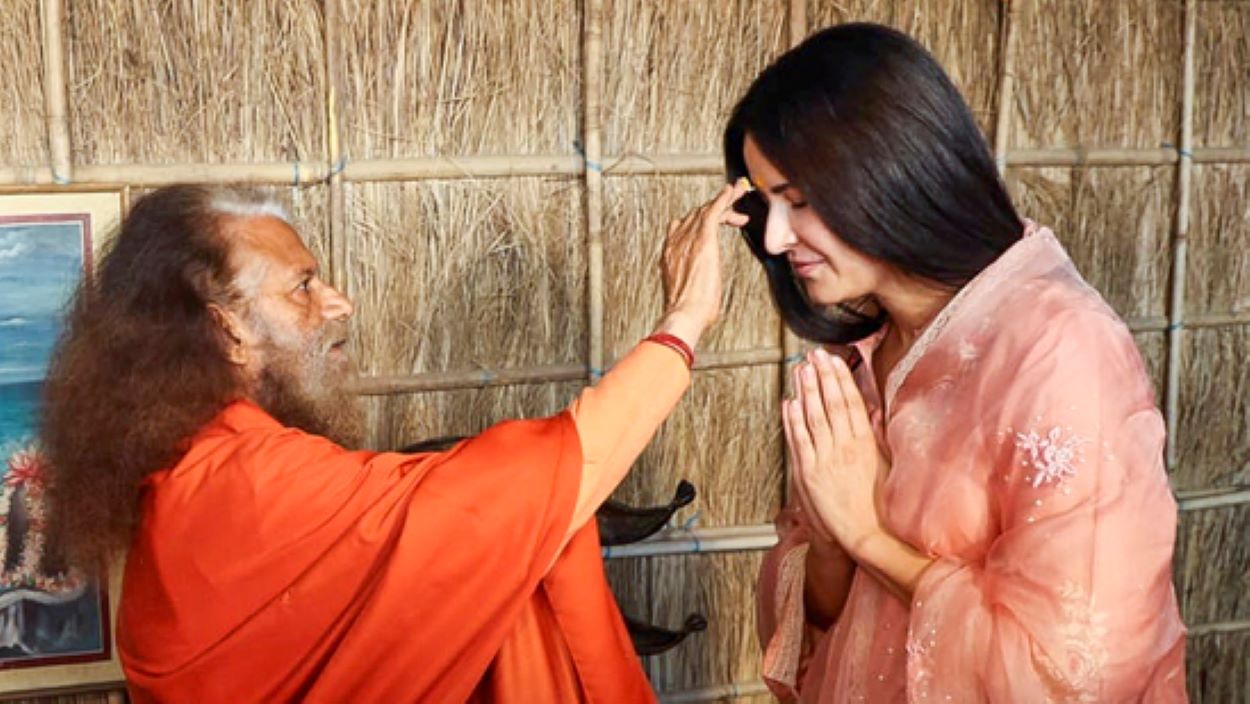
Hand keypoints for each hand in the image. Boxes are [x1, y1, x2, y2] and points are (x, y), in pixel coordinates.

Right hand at [655, 181, 750, 348]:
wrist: (684, 314)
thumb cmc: (687, 312)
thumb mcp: (687, 293)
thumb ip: (692, 283)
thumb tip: (700, 289)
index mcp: (671, 254)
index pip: (684, 227)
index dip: (700, 220)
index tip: (715, 221)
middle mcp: (676, 242)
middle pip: (696, 215)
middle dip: (717, 209)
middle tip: (734, 208)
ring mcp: (688, 239)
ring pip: (706, 210)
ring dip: (725, 200)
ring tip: (739, 191)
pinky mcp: (703, 239)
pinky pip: (714, 211)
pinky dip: (723, 198)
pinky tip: (733, 191)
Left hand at [783, 347, 888, 557]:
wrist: (864, 535)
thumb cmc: (877, 502)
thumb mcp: (884, 464)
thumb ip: (877, 435)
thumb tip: (876, 410)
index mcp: (865, 443)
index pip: (851, 402)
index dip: (841, 378)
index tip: (834, 359)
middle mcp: (845, 447)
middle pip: (831, 403)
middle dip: (822, 376)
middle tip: (814, 354)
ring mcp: (825, 459)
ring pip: (813, 417)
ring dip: (806, 390)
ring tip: (801, 369)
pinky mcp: (809, 473)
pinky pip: (799, 441)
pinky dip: (793, 420)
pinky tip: (789, 402)